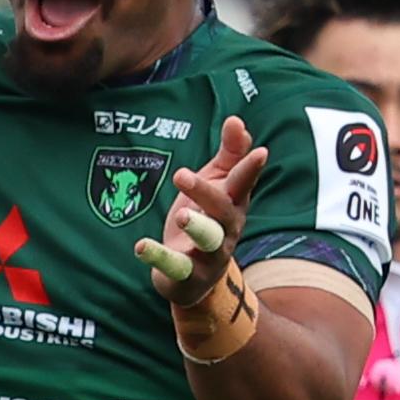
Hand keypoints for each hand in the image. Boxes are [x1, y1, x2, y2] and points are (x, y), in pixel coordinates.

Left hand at [139, 116, 264, 305]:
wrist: (196, 279)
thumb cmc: (207, 219)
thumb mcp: (217, 185)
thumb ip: (228, 155)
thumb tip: (237, 120)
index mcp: (234, 204)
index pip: (244, 183)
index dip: (251, 168)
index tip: (259, 151)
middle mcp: (227, 230)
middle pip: (223, 210)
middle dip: (206, 193)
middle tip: (181, 174)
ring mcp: (210, 255)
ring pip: (208, 240)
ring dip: (195, 227)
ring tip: (180, 216)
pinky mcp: (188, 275)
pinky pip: (175, 267)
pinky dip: (158, 257)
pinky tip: (141, 245)